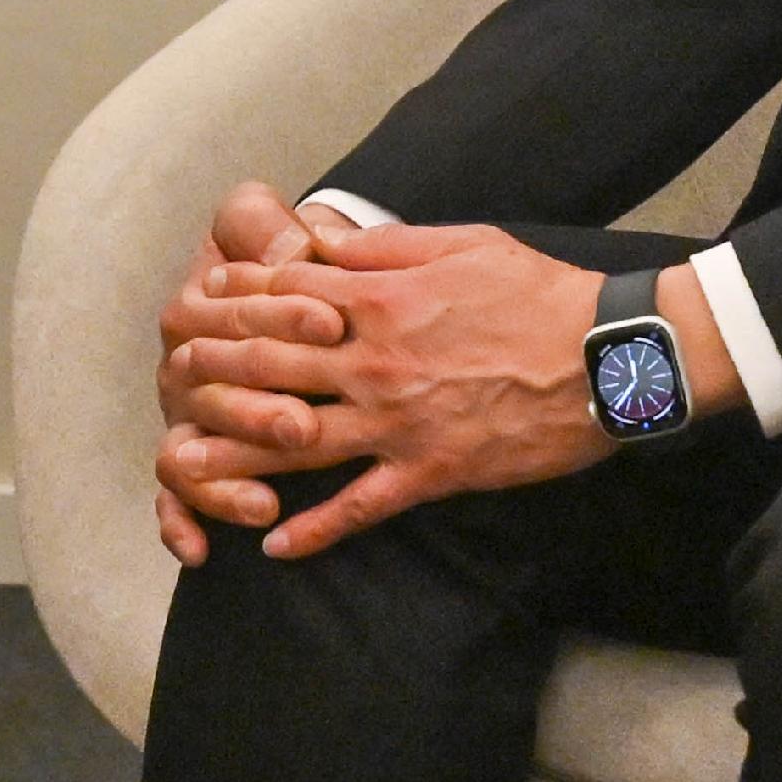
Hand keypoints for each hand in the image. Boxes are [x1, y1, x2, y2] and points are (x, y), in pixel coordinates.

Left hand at [163, 224, 611, 560]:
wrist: (610, 356)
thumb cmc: (538, 291)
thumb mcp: (458, 243)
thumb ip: (381, 245)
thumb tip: (322, 236)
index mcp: (380, 297)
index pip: (283, 295)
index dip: (232, 298)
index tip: (198, 301)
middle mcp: (375, 359)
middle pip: (270, 365)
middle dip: (212, 369)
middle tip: (171, 375)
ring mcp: (399, 420)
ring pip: (295, 440)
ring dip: (234, 454)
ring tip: (184, 466)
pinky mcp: (431, 470)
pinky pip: (359, 506)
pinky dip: (314, 529)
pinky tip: (273, 546)